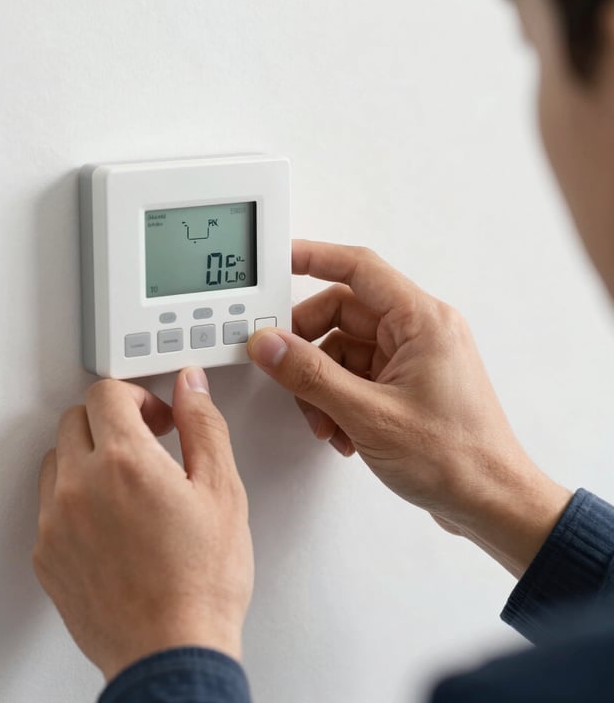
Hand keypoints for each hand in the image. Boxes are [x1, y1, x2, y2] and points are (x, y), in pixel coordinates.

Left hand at [33, 368, 252, 680]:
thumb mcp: (223, 491)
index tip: (155, 418)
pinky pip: (48, 504)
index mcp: (126, 462)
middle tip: (143, 445)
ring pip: (56, 458)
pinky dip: (73, 497)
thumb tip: (190, 388)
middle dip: (110, 421)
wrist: (171, 653)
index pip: (107, 393)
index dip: (137, 397)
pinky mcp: (46, 555)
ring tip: (125, 483)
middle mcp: (80, 486)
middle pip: (76, 418)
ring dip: (87, 456)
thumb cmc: (201, 582)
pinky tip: (108, 520)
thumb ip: (203, 426)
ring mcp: (55, 522)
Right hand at [248, 240, 571, 577]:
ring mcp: (412, 359)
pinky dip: (338, 401)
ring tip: (323, 421)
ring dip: (322, 385)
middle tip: (284, 370)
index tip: (279, 260)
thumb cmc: (456, 458)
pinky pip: (355, 376)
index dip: (314, 258)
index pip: (358, 268)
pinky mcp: (405, 385)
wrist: (491, 504)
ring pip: (344, 350)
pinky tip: (341, 432)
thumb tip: (269, 345)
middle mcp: (419, 332)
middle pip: (342, 314)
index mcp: (422, 321)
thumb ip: (311, 375)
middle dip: (309, 348)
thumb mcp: (368, 414)